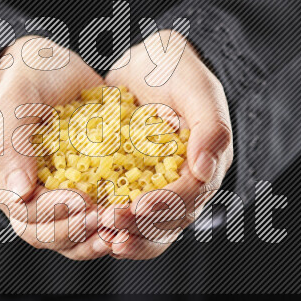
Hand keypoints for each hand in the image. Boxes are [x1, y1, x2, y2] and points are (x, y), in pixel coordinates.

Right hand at [0, 36, 110, 259]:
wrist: (56, 68)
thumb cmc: (31, 76)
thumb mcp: (17, 98)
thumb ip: (11, 141)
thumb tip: (17, 193)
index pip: (23, 210)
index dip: (52, 211)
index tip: (83, 200)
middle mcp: (21, 193)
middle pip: (41, 233)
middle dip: (73, 231)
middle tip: (103, 218)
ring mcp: (49, 196)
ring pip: (64, 238)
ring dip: (88, 240)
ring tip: (115, 232)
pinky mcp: (77, 193)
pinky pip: (86, 224)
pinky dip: (104, 229)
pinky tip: (125, 224)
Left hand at [102, 29, 233, 258]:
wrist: (151, 63)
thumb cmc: (179, 70)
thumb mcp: (198, 87)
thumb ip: (210, 126)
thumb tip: (203, 168)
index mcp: (206, 166)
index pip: (189, 197)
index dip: (165, 206)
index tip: (139, 206)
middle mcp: (185, 185)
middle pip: (168, 223)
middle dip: (140, 227)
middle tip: (110, 222)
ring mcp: (159, 189)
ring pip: (148, 229)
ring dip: (126, 236)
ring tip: (101, 237)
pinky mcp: (132, 186)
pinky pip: (125, 216)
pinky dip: (110, 226)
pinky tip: (90, 228)